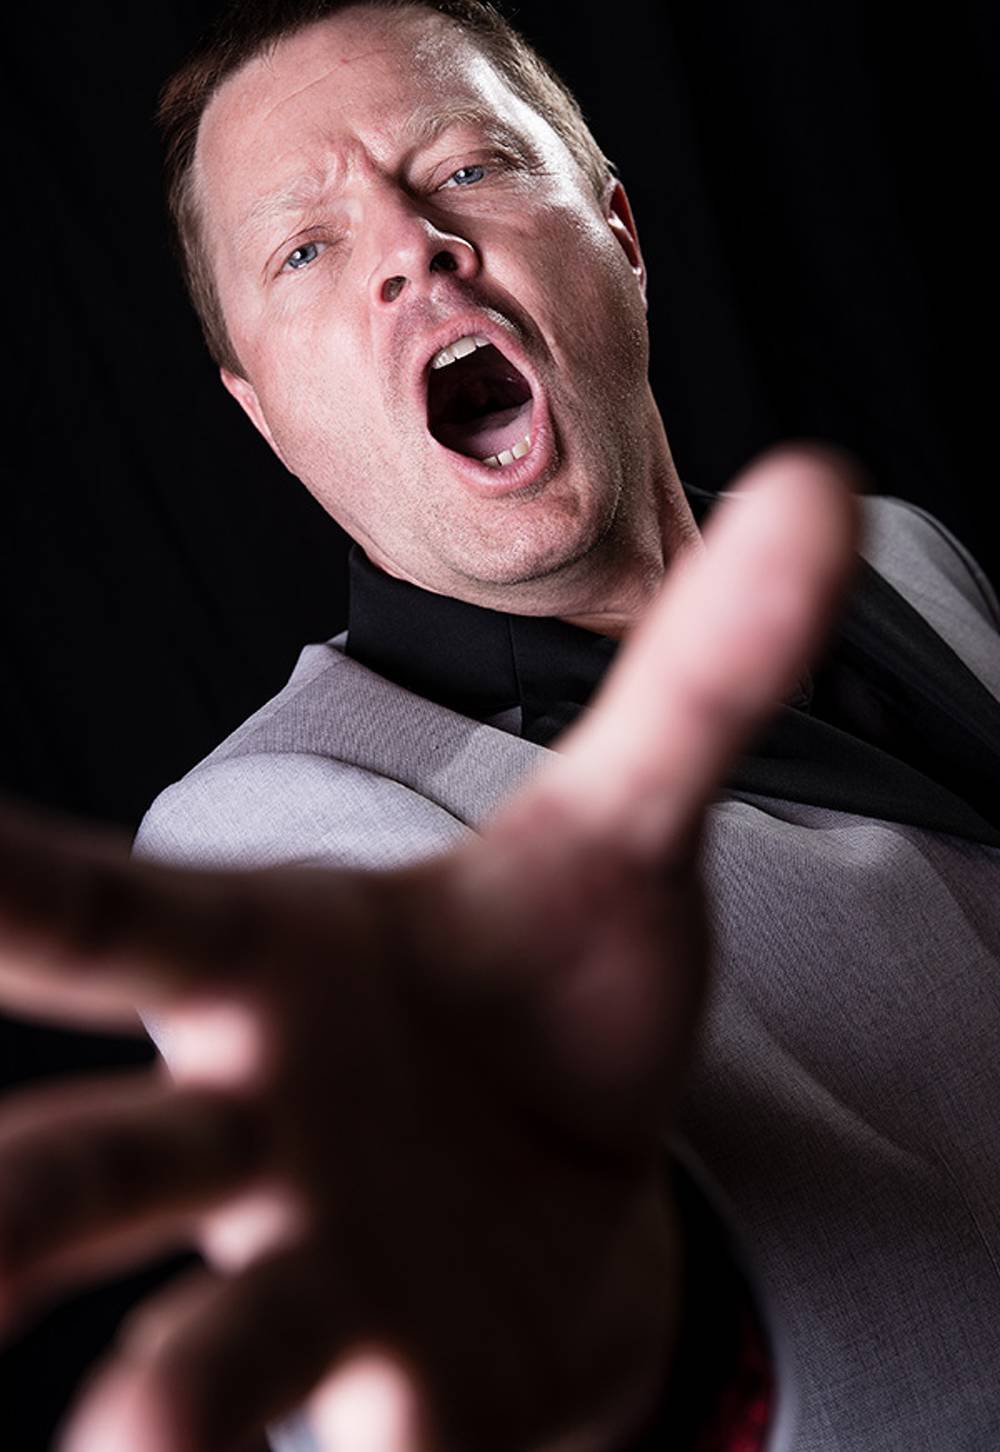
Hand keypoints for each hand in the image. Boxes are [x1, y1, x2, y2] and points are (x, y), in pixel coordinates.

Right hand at [0, 447, 860, 1451]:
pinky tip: (406, 1451)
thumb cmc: (539, 985)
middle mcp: (251, 1128)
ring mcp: (318, 1282)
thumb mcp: (621, 831)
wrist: (583, 1165)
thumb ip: (699, 678)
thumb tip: (822, 482)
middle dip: (15, 1206)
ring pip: (194, 1363)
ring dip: (151, 1412)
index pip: (103, 916)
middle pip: (86, 1170)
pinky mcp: (409, 1403)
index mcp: (266, 969)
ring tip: (127, 1442)